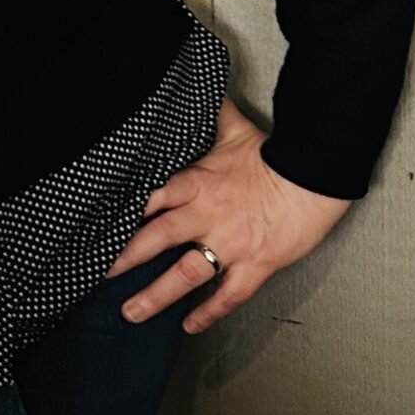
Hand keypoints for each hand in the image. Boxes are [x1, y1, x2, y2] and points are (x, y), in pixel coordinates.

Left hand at [107, 97, 349, 333]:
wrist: (316, 179)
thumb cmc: (274, 156)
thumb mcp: (234, 130)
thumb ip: (209, 115)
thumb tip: (194, 87)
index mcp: (197, 183)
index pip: (151, 198)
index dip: (123, 212)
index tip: (97, 226)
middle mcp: (207, 216)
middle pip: (158, 237)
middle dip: (126, 257)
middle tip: (98, 273)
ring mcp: (231, 244)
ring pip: (186, 274)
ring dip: (156, 295)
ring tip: (131, 312)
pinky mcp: (256, 265)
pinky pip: (228, 295)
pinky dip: (208, 313)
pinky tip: (188, 327)